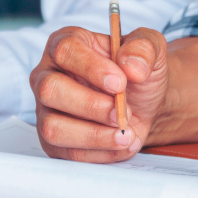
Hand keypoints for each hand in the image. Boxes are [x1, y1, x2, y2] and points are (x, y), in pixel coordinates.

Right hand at [31, 26, 168, 161]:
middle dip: (90, 105)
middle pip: (50, 90)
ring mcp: (46, 109)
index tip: (119, 83)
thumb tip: (131, 65)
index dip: (91, 67)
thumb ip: (144, 48)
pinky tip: (122, 143)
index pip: (65, 50)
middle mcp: (47, 75)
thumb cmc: (136, 73)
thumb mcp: (151, 49)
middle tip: (121, 113)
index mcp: (66, 44)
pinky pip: (67, 152)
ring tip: (126, 134)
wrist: (143, 104)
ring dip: (94, 135)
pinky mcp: (53, 140)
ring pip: (53, 127)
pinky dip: (100, 153)